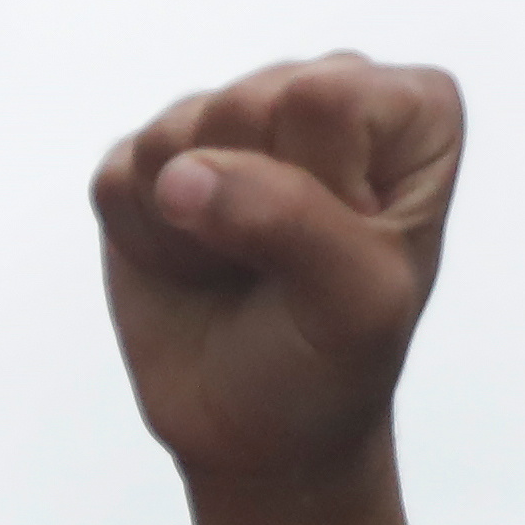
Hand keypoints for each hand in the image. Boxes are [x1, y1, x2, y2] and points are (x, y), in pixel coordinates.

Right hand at [90, 55, 461, 524]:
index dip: (310, 187)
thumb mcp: (352, 302)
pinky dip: (140, 238)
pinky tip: (189, 264)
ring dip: (187, 228)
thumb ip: (287, 220)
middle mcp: (326, 91)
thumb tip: (177, 174)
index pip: (321, 97)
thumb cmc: (331, 361)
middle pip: (239, 106)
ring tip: (234, 267)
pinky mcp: (154, 161)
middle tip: (277, 268)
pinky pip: (117, 176)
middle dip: (242, 205)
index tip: (334, 249)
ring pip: (168, 137)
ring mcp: (234, 119)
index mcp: (408, 108)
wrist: (259, 433)